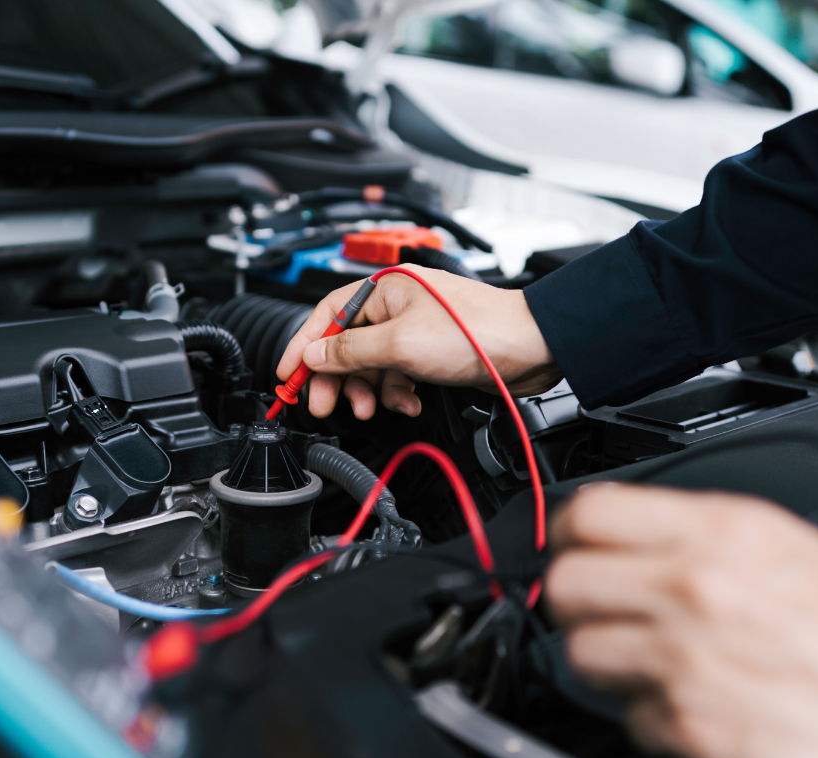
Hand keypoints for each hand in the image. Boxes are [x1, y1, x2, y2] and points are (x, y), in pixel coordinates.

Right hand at [275, 266, 560, 418]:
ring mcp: (412, 329)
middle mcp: (396, 305)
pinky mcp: (429, 351)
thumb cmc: (476, 331)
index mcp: (384, 289)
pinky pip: (396, 374)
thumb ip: (350, 351)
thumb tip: (313, 355)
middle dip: (335, 378)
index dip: (303, 345)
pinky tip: (408, 402)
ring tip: (370, 409)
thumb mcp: (399, 344)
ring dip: (368, 390)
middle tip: (323, 404)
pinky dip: (397, 392)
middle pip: (345, 344)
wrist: (530, 348)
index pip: (327, 314)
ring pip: (370, 364)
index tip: (287, 374)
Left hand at [546, 483, 817, 757]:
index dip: (570, 533)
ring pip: (584, 656)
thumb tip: (634, 537)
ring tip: (657, 667)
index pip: (589, 512)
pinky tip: (699, 711)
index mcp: (725, 533)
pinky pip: (633, 722)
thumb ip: (707, 539)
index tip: (573, 548)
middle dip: (578, 603)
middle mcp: (697, 590)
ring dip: (611, 666)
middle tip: (605, 613)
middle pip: (564, 586)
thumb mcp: (795, 550)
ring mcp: (689, 660)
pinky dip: (658, 724)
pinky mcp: (695, 728)